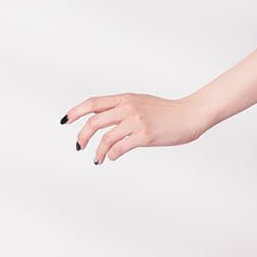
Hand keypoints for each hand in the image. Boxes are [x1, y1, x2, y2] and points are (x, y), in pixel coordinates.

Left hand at [62, 92, 210, 163]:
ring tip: (97, 158)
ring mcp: (136, 121)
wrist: (190, 115)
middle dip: (83, 136)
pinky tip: (112, 157)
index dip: (76, 111)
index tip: (66, 121)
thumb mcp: (142, 102)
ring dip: (98, 151)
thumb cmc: (168, 111)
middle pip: (94, 122)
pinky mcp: (145, 135)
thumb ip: (122, 108)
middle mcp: (128, 107)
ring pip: (106, 138)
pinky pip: (120, 148)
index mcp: (126, 98)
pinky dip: (112, 154)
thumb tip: (102, 118)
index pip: (93, 103)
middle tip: (79, 146)